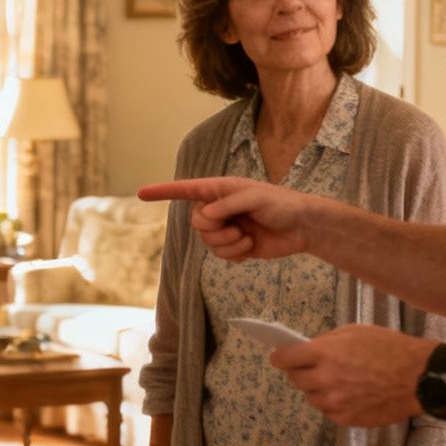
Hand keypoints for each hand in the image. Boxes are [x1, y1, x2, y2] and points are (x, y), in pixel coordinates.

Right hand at [137, 177, 317, 262]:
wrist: (303, 228)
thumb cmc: (282, 204)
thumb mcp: (256, 197)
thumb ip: (228, 204)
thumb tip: (204, 216)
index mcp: (221, 190)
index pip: (187, 190)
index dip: (163, 191)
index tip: (142, 193)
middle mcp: (219, 209)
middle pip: (196, 223)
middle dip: (214, 229)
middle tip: (236, 226)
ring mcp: (226, 229)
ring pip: (208, 243)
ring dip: (228, 244)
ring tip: (247, 238)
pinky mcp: (235, 247)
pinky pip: (221, 256)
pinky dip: (235, 255)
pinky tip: (250, 248)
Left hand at [269, 325, 429, 426]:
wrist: (418, 377)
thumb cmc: (389, 348)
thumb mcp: (354, 332)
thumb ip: (327, 342)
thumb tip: (308, 350)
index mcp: (323, 353)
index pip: (283, 359)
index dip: (280, 356)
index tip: (280, 356)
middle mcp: (324, 379)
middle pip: (295, 380)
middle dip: (300, 372)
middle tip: (314, 367)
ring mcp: (334, 402)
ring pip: (311, 397)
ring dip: (318, 389)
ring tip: (340, 381)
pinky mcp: (345, 418)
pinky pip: (329, 410)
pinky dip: (335, 403)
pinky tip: (352, 393)